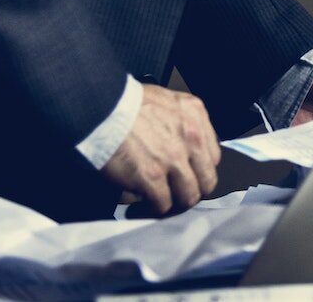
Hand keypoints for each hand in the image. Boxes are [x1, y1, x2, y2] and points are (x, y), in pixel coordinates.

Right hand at [103, 83, 218, 215]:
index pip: (212, 156)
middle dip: (190, 192)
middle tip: (174, 197)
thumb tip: (176, 146)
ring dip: (173, 205)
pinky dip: (152, 211)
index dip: (198, 171)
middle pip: (206, 180)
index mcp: (195, 115)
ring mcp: (174, 159)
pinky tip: (139, 209)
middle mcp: (191, 137)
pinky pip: (163, 204)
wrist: (100, 107)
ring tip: (157, 206)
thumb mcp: (165, 101)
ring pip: (188, 196)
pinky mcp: (153, 177)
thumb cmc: (124, 102)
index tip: (186, 176)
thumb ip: (178, 122)